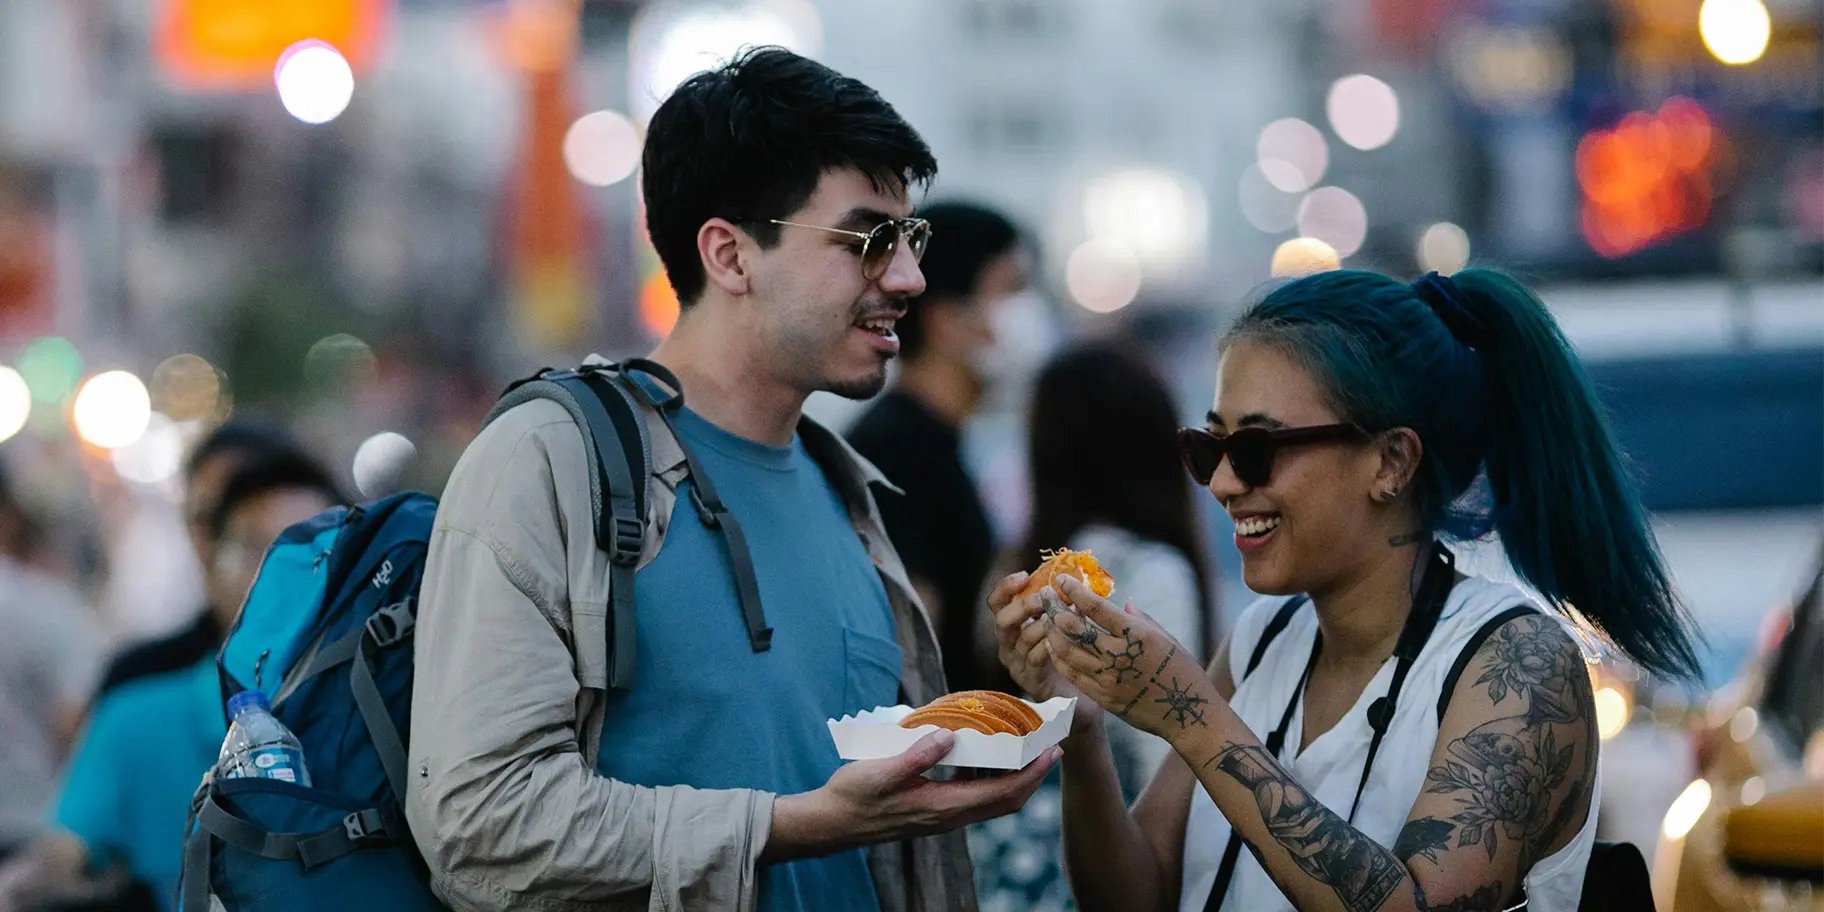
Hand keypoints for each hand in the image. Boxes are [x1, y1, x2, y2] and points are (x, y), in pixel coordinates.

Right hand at [765, 730, 1060, 860]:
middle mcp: (949, 815)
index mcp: (943, 806)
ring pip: (991, 799)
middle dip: (1033, 776)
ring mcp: (942, 815)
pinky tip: (983, 754)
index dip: (1031, 774)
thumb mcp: (882, 771)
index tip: (1052, 752)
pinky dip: (989, 777)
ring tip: (1024, 746)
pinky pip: (973, 795)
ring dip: (1014, 777)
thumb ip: (916, 755)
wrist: (832, 823)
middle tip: (1051, 747)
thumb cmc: (854, 796)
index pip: (1002, 793)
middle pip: (1006, 801)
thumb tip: (948, 736)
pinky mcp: (933, 809)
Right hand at [989, 572, 1105, 731]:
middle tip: (1045, 599)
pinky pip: (1034, 659)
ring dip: (1044, 625)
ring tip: (1065, 617)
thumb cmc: (1070, 653)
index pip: (997, 602)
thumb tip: (1074, 578)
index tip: (1025, 575)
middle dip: (1023, 606)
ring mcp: (1016, 664)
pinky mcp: (1029, 680)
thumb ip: (1060, 603)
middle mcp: (1008, 644)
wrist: (1078, 696)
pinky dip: (1048, 646)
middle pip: (1002, 620)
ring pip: (1021, 639)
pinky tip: (1063, 640)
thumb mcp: (1061, 624)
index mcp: (1012, 625)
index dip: (1006, 587)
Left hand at [1043, 575, 1219, 742]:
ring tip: (1046, 620)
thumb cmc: (1182, 671)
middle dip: (1054, 609)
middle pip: (1074, 629)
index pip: (1096, 608)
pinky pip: (1072, 674)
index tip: (1061, 580)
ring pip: (1067, 651)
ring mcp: (1108, 678)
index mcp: (1137, 635)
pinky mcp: (1103, 697)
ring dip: (1052, 632)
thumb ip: (1140, 619)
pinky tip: (1053, 645)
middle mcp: (1119, 655)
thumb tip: (1122, 603)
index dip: (1074, 592)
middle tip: (1045, 597)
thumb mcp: (1167, 638)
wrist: (1188, 715)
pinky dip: (1059, 656)